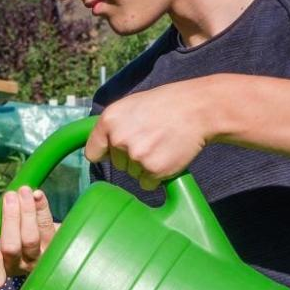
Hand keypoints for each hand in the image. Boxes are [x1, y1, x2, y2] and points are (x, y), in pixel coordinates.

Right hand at [0, 188, 56, 285]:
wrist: (47, 237)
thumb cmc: (16, 233)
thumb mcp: (0, 228)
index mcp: (2, 267)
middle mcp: (22, 266)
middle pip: (12, 248)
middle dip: (9, 221)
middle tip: (9, 197)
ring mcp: (41, 257)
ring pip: (31, 237)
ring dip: (26, 211)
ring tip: (23, 190)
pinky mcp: (57, 245)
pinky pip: (47, 225)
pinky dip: (42, 208)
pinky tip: (38, 194)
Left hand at [88, 80, 215, 191]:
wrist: (197, 109)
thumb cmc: (166, 105)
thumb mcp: (130, 106)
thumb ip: (113, 126)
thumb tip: (101, 146)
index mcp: (109, 120)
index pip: (93, 153)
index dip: (106, 153)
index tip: (115, 152)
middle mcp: (119, 139)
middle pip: (117, 165)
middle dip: (131, 157)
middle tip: (151, 139)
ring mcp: (136, 156)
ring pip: (132, 174)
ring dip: (145, 166)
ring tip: (162, 144)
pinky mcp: (154, 170)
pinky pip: (147, 183)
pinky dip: (157, 176)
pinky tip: (168, 156)